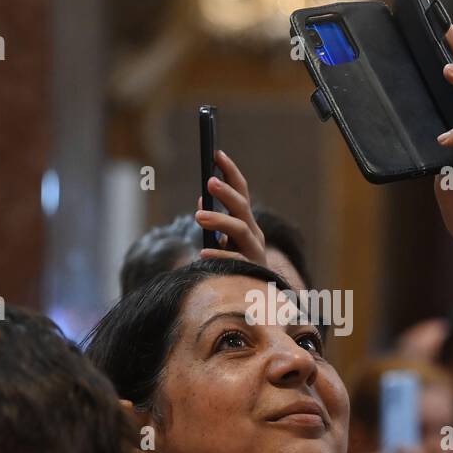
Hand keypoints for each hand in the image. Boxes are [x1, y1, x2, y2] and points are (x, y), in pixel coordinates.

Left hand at [194, 150, 267, 266]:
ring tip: (198, 216)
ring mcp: (254, 253)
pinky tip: (203, 254)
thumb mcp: (222, 240)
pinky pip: (236, 261)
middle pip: (242, 208)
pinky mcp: (251, 272)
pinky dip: (220, 256)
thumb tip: (201, 203)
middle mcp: (254, 234)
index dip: (230, 172)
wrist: (254, 300)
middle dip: (227, 193)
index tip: (216, 153)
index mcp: (247, 222)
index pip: (241, 191)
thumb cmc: (234, 265)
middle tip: (208, 182)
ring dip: (220, 220)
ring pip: (241, 230)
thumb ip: (214, 222)